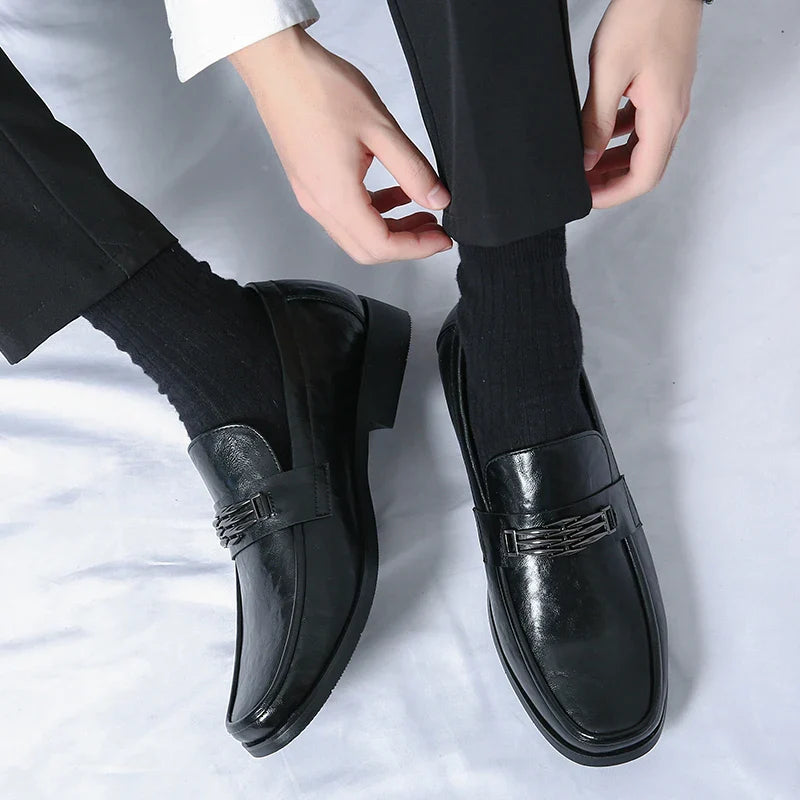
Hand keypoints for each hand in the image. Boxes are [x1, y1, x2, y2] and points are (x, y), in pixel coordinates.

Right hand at [229, 25, 452, 263]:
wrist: (277, 66)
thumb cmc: (319, 88)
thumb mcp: (381, 129)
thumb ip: (413, 170)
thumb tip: (437, 199)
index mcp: (336, 197)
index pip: (382, 245)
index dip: (417, 247)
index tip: (442, 239)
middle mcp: (319, 205)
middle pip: (367, 249)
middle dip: (406, 244)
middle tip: (435, 230)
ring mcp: (311, 196)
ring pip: (356, 234)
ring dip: (391, 229)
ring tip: (421, 210)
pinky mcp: (310, 184)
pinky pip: (345, 214)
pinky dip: (374, 212)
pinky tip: (395, 193)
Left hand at [581, 0, 702, 207]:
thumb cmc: (644, 14)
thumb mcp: (609, 73)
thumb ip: (596, 122)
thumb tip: (587, 159)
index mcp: (664, 116)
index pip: (643, 178)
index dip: (614, 195)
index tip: (588, 198)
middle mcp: (673, 113)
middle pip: (644, 167)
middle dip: (611, 182)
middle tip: (581, 185)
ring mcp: (670, 101)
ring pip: (642, 147)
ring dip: (614, 160)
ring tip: (584, 164)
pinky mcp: (663, 88)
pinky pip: (642, 125)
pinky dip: (619, 135)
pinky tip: (597, 132)